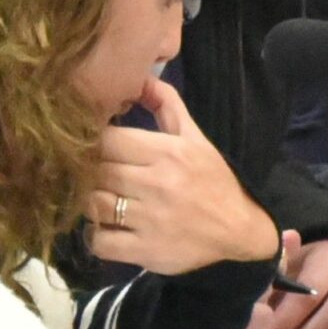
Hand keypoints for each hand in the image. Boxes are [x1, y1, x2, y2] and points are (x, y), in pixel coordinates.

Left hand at [91, 77, 281, 275]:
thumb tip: (141, 76)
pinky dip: (95, 236)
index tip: (92, 145)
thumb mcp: (196, 139)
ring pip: (92, 205)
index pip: (107, 138)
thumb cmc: (213, 181)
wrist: (240, 230)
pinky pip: (99, 242)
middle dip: (87, 172)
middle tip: (91, 174)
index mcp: (168, 152)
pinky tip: (106, 228)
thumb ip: (167, 105)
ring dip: (89, 202)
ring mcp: (149, 220)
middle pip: (95, 171)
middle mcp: (157, 184)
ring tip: (99, 199)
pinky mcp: (144, 251)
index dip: (92, 141)